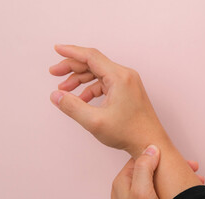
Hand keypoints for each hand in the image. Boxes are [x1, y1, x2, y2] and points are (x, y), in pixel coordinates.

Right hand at [49, 44, 166, 157]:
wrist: (150, 143)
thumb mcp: (95, 122)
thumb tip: (55, 96)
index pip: (91, 56)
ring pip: (98, 74)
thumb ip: (72, 107)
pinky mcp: (127, 91)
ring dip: (80, 79)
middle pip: (93, 63)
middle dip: (72, 67)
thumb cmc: (129, 133)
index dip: (71, 52)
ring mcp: (127, 83)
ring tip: (64, 90)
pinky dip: (90, 88)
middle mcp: (125, 75)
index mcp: (119, 77)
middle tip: (54, 73)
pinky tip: (81, 99)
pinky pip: (104, 84)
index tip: (57, 49)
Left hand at [111, 145, 203, 198]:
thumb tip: (151, 147)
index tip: (176, 156)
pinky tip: (186, 193)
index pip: (142, 159)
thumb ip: (145, 168)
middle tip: (191, 168)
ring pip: (159, 183)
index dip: (160, 155)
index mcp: (124, 181)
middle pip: (153, 170)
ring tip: (194, 179)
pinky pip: (162, 195)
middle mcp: (130, 189)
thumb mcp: (141, 191)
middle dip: (172, 168)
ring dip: (175, 179)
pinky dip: (174, 191)